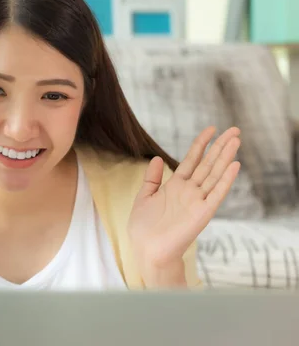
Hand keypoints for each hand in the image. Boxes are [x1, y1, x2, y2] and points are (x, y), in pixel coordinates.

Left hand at [128, 126, 240, 285]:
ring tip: (236, 140)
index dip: (201, 144)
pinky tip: (234, 166)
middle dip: (220, 146)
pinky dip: (226, 180)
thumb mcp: (143, 197)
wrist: (147, 250)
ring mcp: (197, 201)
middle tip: (234, 129)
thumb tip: (156, 159)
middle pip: (207, 164)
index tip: (211, 129)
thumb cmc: (144, 228)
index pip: (192, 160)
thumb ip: (151, 179)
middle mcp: (189, 191)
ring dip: (226, 158)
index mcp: (175, 186)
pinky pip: (216, 194)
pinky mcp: (202, 213)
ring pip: (214, 174)